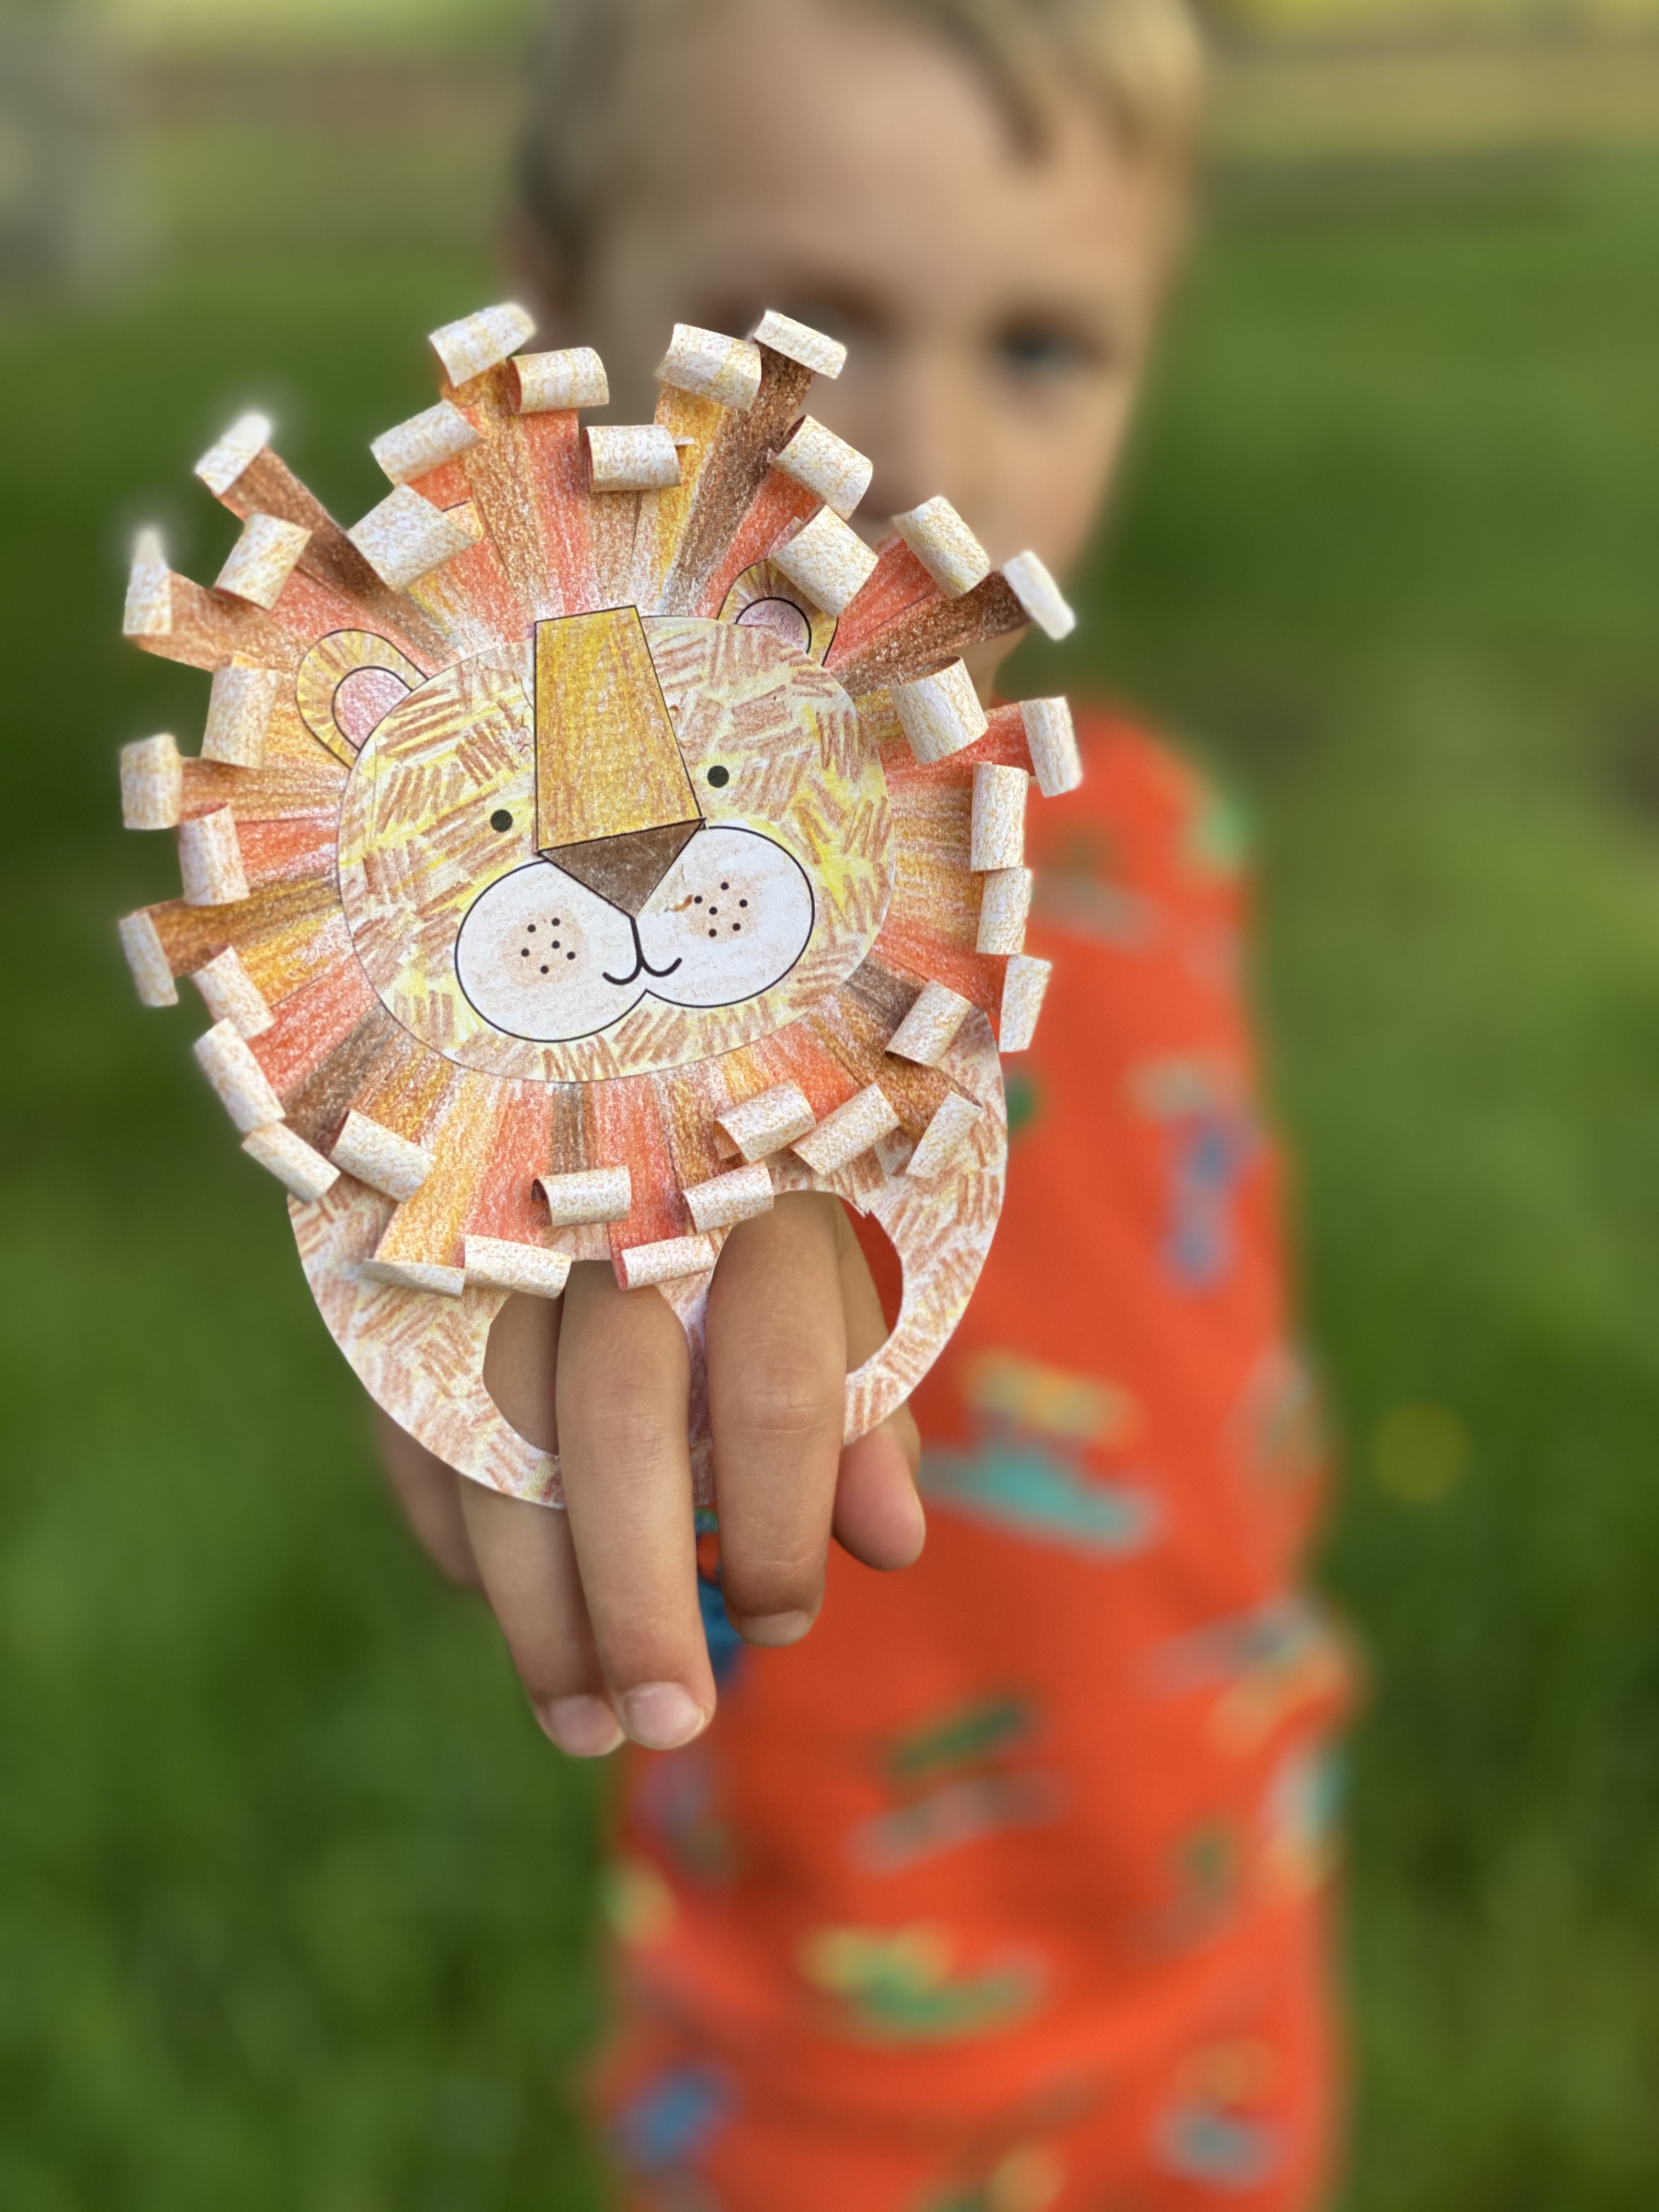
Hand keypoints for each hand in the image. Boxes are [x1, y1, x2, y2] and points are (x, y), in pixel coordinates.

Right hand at [373, 1193, 921, 1755]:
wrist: (595, 1082)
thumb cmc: (740, 1212)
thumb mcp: (823, 1277)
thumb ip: (858, 1404)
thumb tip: (891, 1544)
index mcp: (753, 1207)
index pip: (778, 1387)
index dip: (782, 1524)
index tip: (782, 1620)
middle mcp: (617, 1216)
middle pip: (618, 1427)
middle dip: (641, 1598)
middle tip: (674, 1723)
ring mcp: (497, 1246)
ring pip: (497, 1448)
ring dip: (539, 1611)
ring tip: (586, 1725)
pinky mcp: (408, 1286)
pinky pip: (415, 1435)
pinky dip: (459, 1539)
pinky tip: (504, 1608)